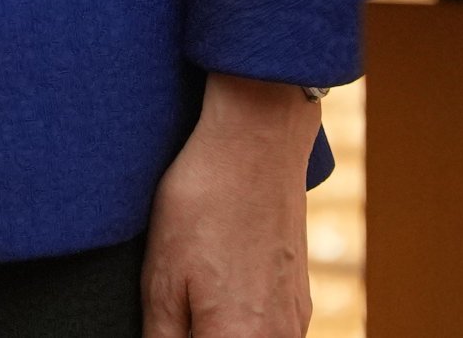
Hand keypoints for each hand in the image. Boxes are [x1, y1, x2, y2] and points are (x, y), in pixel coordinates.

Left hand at [142, 74, 321, 337]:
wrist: (258, 143)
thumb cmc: (204, 204)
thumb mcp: (162, 277)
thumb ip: (163, 335)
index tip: (162, 321)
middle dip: (195, 333)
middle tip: (173, 308)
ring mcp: (295, 322)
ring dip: (218, 331)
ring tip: (194, 294)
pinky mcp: (300, 301)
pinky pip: (270, 333)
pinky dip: (243, 325)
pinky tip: (218, 296)